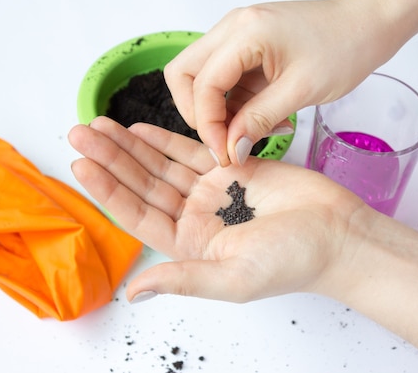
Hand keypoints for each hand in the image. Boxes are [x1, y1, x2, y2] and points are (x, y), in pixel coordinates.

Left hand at [68, 116, 366, 302]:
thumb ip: (183, 279)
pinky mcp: (230, 169)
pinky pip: (189, 151)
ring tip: (99, 125)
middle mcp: (194, 218)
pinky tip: (138, 128)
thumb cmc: (293, 261)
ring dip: (130, 145)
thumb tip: (134, 292)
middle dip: (110, 158)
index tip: (81, 164)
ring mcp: (210, 192)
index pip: (136, 214)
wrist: (338, 234)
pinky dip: (163, 139)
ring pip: (160, 165)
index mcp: (188, 245)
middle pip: (141, 184)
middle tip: (79, 132)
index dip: (107, 189)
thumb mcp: (234, 278)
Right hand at [164, 0, 397, 165]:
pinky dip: (231, 104)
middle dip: (196, 113)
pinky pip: (222, 80)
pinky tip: (258, 119)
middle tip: (222, 140)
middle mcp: (232, 28)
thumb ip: (259, 121)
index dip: (207, 124)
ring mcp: (236, 35)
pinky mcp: (245, 47)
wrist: (369, 23)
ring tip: (248, 132)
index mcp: (245, 32)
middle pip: (183, 74)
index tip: (224, 152)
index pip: (202, 84)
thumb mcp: (302, 90)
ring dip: (214, 110)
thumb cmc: (346, 47)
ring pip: (199, 77)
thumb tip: (230, 150)